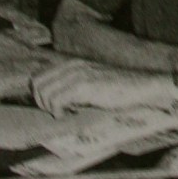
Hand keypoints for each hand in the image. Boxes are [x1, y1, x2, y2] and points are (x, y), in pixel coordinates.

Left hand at [32, 59, 158, 117]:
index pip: (38, 77)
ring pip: (45, 93)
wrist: (141, 86)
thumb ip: (74, 85)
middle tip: (56, 112)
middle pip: (36, 84)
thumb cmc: (119, 89)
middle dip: (41, 102)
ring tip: (64, 114)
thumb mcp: (92, 82)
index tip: (50, 107)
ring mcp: (78, 75)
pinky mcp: (84, 86)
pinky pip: (58, 100)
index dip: (38, 94)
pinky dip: (59, 112)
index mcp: (72, 64)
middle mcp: (72, 66)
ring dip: (50, 108)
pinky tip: (70, 114)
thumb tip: (53, 101)